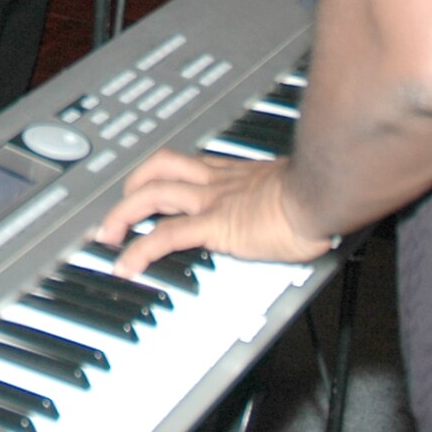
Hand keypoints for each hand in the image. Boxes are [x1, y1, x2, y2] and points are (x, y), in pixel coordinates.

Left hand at [95, 149, 336, 278]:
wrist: (325, 195)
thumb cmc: (320, 194)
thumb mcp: (289, 190)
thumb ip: (276, 197)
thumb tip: (285, 210)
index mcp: (232, 172)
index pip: (186, 164)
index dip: (160, 173)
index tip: (148, 185)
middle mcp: (216, 181)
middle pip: (159, 169)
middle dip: (130, 186)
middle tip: (115, 210)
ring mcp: (212, 200)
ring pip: (152, 195)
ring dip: (122, 214)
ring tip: (107, 237)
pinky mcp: (215, 224)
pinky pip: (166, 236)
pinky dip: (140, 250)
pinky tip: (127, 266)